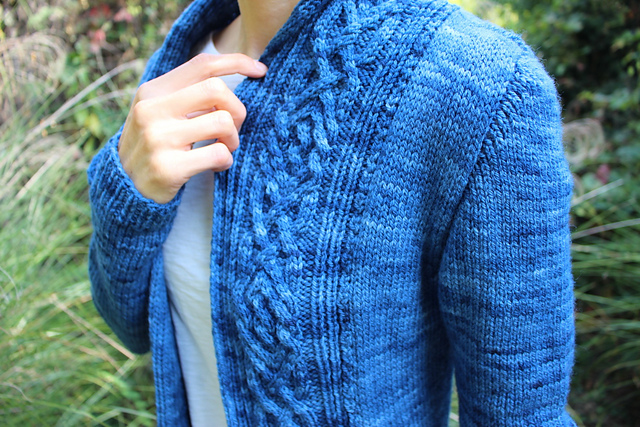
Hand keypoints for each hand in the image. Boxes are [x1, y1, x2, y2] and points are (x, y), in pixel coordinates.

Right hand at [118, 53, 267, 203]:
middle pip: (217, 90)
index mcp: (153, 91)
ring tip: (223, 149)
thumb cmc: (156, 145)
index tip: (260, 70)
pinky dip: (225, 162)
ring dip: (233, 140)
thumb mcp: (160, 112)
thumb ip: (188, 94)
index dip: (237, 62)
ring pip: (223, 123)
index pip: (202, 64)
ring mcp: (158, 139)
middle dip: (237, 110)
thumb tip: (237, 73)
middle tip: (232, 130)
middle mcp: (151, 110)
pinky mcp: (168, 167)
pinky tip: (215, 166)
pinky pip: (219, 154)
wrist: (125, 188)